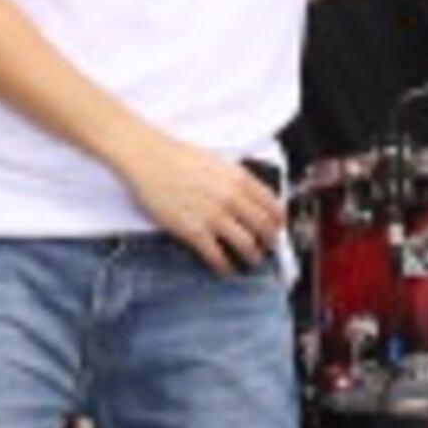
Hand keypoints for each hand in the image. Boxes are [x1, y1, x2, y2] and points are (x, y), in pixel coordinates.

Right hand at [114, 133, 282, 276]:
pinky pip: (218, 256)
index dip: (278, 221)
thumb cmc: (178, 157)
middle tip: (267, 247)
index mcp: (239, 179)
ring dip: (252, 257)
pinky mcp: (194, 232)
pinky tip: (226, 269)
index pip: (272, 205)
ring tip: (251, 261)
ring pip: (247, 245)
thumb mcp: (217, 162)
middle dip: (269, 242)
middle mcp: (231, 198)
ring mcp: (213, 216)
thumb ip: (236, 180)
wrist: (149, 160)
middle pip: (264, 228)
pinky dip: (226, 267)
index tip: (277, 227)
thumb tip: (250, 198)